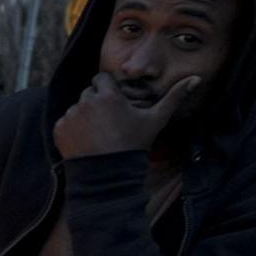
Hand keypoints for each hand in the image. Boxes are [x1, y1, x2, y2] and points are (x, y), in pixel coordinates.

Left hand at [53, 73, 200, 159]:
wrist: (109, 176)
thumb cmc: (134, 145)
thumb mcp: (155, 120)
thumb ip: (174, 97)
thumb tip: (196, 79)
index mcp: (108, 95)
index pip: (103, 78)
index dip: (109, 89)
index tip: (115, 103)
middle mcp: (86, 101)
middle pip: (89, 92)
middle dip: (97, 102)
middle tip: (109, 121)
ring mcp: (71, 116)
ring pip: (77, 107)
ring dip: (85, 115)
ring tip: (99, 133)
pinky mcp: (59, 129)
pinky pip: (65, 121)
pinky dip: (73, 129)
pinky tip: (87, 141)